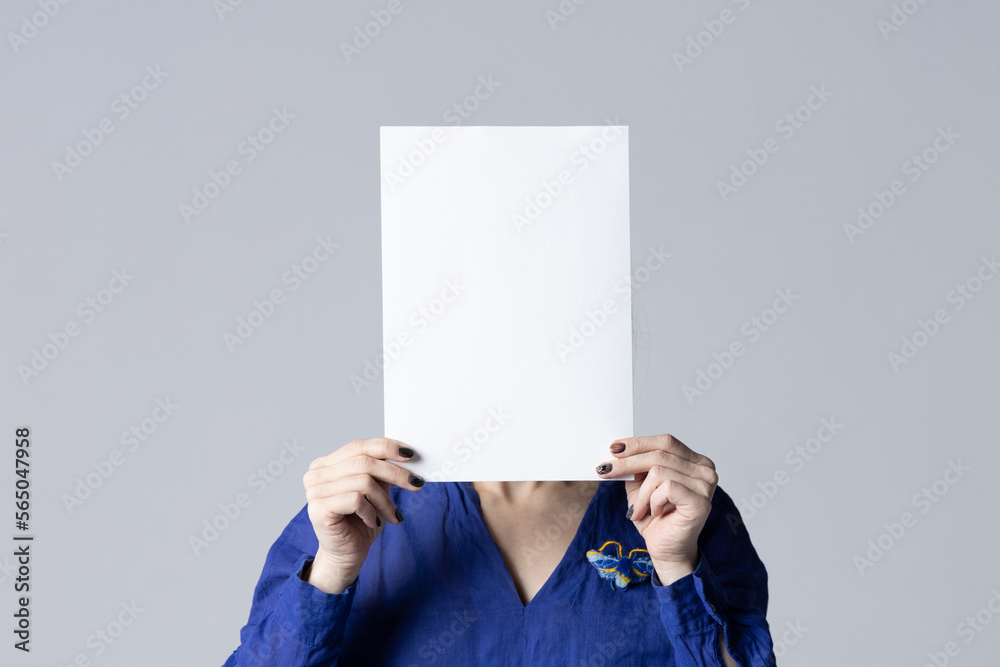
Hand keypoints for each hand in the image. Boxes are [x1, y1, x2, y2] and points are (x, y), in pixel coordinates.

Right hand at [302, 437, 423, 591]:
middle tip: (416, 484)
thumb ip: (382, 471)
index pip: (359, 446)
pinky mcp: (319, 509)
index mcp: (326, 464)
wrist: (346, 555)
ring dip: (385, 500)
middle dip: (396, 473)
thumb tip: (405, 454)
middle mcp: (316, 474)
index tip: (411, 455)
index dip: (387, 447)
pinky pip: (356, 500)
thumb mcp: (375, 491)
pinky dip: (372, 512)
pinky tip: (374, 522)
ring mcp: (315, 491)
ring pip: (363, 482)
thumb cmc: (360, 522)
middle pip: (364, 462)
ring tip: (392, 515)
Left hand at [596, 434, 717, 582]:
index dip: (638, 443)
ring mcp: (706, 484)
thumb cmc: (656, 518)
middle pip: (660, 453)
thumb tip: (617, 450)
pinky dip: (652, 500)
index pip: (665, 441)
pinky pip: (666, 487)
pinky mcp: (700, 500)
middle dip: (628, 462)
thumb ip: (635, 467)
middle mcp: (705, 469)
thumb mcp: (640, 486)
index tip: (613, 448)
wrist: (667, 550)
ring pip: (659, 471)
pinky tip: (654, 512)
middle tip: (605, 471)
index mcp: (694, 461)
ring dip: (641, 493)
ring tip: (637, 510)